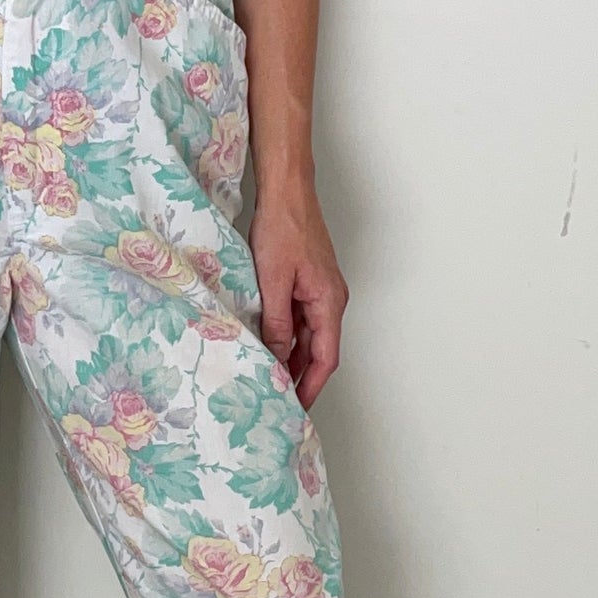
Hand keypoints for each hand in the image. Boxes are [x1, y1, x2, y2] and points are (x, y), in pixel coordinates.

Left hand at [249, 179, 348, 408]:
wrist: (287, 192)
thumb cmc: (284, 227)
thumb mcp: (274, 280)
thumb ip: (275, 320)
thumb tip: (275, 354)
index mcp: (329, 302)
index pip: (325, 358)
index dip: (311, 385)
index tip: (297, 406)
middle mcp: (330, 299)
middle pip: (319, 350)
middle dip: (301, 377)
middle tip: (280, 398)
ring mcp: (319, 290)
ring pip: (308, 334)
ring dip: (291, 356)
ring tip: (271, 377)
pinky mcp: (307, 281)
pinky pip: (299, 317)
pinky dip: (286, 334)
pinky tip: (267, 342)